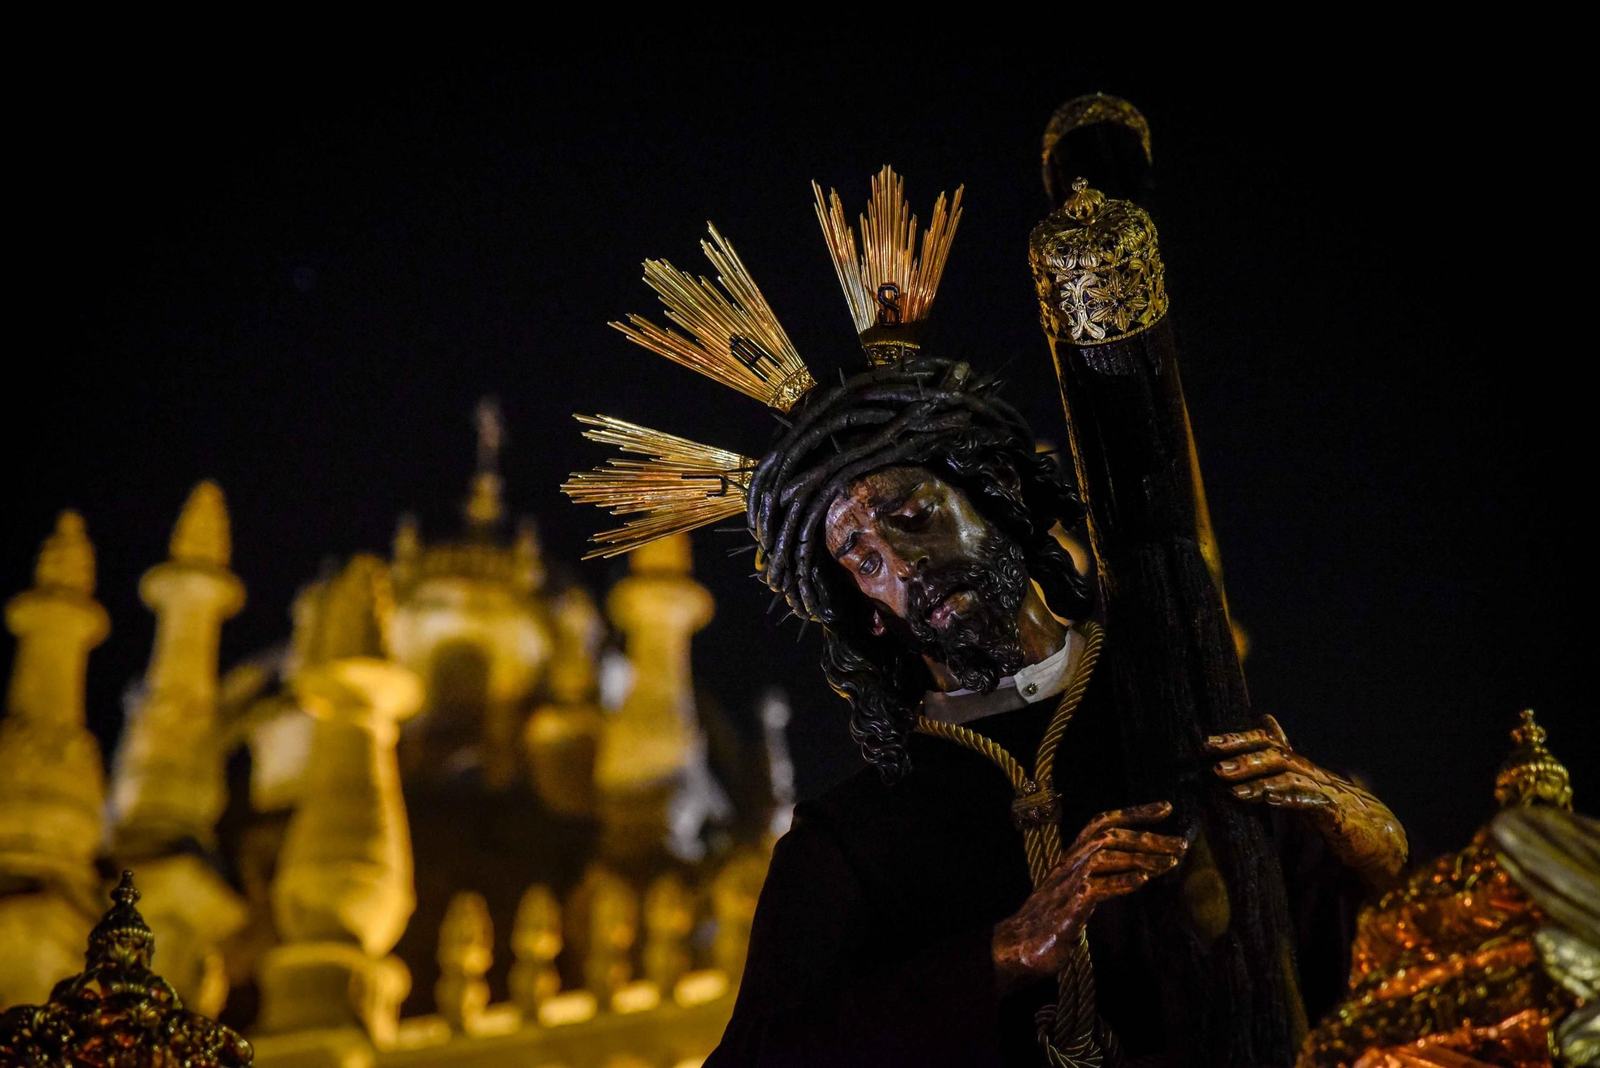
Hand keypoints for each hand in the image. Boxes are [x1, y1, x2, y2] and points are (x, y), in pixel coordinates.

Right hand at [991, 801, 1185, 992]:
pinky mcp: (1067, 908)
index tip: (1165, 808)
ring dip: (1140, 857)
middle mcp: (1069, 863)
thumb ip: (1102, 875)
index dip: (1134, 812)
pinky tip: (1142, 882)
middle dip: (1148, 836)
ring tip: (1170, 863)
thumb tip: (1139, 869)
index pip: (1103, 822)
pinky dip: (1120, 882)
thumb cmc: (1053, 919)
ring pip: (1104, 856)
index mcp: (1073, 856)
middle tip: (1180, 843)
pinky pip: (1095, 888)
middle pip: (1109, 836)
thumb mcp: (1079, 889)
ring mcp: (1067, 884)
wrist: (1019, 946)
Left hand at [1206, 714, 1407, 887]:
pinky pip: (1312, 800)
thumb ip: (1278, 770)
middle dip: (1243, 756)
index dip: (1240, 739)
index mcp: (1300, 768)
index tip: (1208, 743)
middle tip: (1214, 764)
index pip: (1268, 743)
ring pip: (1290, 776)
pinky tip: (1269, 800)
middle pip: (1276, 753)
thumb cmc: (1334, 815)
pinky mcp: (1337, 813)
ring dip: (1259, 780)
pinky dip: (1289, 798)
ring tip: (1233, 790)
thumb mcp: (1299, 792)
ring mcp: (1326, 790)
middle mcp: (1311, 772)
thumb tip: (1261, 737)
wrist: (1378, 841)